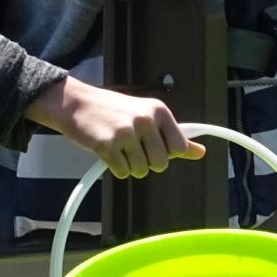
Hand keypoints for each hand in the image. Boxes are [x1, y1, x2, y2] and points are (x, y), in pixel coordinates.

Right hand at [25, 76, 205, 179]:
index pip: (179, 147)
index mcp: (159, 111)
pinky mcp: (107, 145)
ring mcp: (126, 133)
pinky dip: (116, 169)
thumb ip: (175, 136)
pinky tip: (109, 153)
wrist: (76, 103)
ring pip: (141, 170)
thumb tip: (201, 152)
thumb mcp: (148, 117)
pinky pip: (122, 172)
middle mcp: (145, 120)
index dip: (166, 153)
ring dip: (130, 166)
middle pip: (161, 163)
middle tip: (132, 148)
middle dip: (147, 162)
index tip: (153, 145)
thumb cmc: (114, 111)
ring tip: (120, 148)